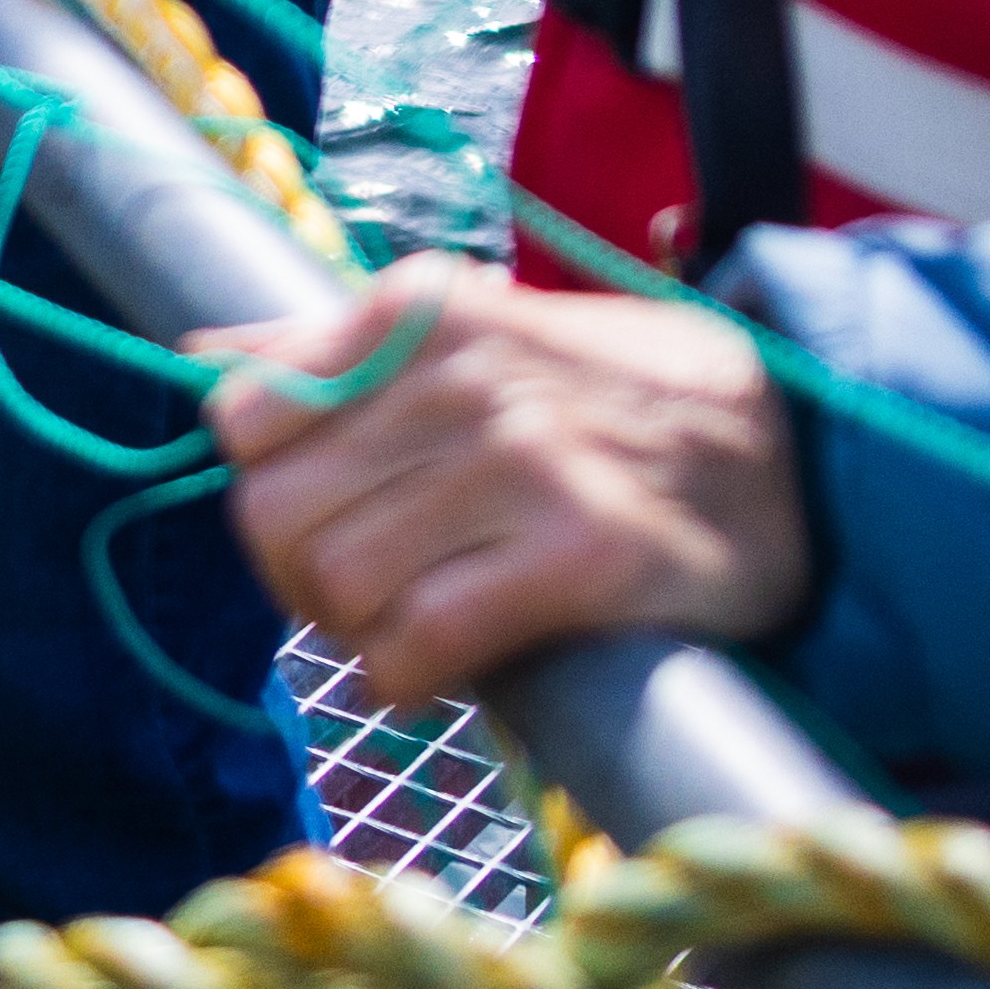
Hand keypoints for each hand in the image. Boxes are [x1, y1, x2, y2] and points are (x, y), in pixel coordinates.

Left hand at [209, 263, 815, 710]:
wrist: (796, 457)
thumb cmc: (612, 402)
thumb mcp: (475, 334)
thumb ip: (332, 351)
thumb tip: (193, 362)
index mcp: (419, 311)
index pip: (244, 421)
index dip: (268, 492)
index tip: (319, 524)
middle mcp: (463, 372)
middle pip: (276, 512)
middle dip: (298, 580)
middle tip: (358, 601)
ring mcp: (526, 460)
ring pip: (341, 581)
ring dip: (356, 635)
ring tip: (410, 632)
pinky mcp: (585, 553)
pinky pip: (426, 639)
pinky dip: (407, 678)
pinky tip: (436, 676)